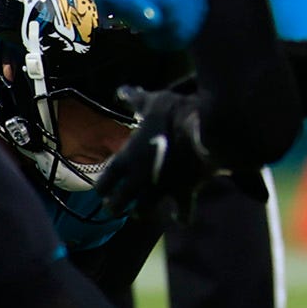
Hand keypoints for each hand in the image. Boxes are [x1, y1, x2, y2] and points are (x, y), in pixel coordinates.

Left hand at [95, 84, 223, 218]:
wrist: (205, 130)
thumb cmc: (175, 114)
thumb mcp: (153, 102)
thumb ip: (136, 99)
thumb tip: (122, 90)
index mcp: (126, 159)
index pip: (103, 183)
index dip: (101, 188)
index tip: (102, 189)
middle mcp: (138, 180)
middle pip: (117, 205)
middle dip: (116, 206)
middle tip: (116, 205)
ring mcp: (160, 189)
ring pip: (143, 212)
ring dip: (141, 212)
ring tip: (141, 211)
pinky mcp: (184, 192)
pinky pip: (182, 212)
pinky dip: (181, 216)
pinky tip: (180, 217)